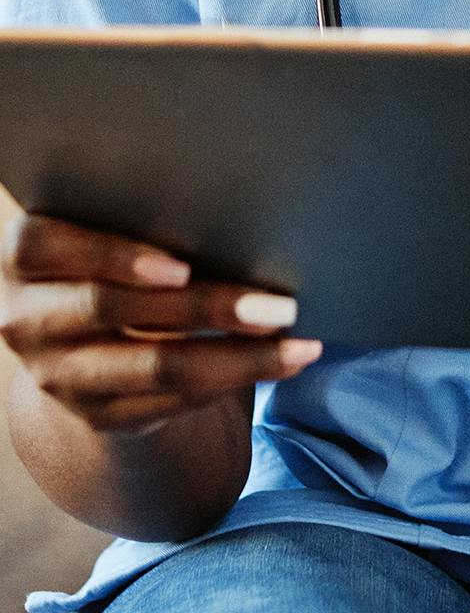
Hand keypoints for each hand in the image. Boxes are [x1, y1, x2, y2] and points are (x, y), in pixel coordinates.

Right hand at [2, 214, 320, 435]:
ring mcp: (58, 374)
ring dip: (238, 358)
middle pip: (115, 311)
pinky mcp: (95, 414)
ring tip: (299, 344)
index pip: (45, 247)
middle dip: (207, 307)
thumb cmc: (119, 250)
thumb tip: (240, 198)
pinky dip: (232, 380)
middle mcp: (27, 320)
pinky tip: (283, 361)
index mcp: (24, 259)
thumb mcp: (112, 226)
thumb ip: (145, 212)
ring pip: (154, 367)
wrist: (85, 334)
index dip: (112, 256)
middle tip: (282, 305)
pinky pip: (168, 402)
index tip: (179, 265)